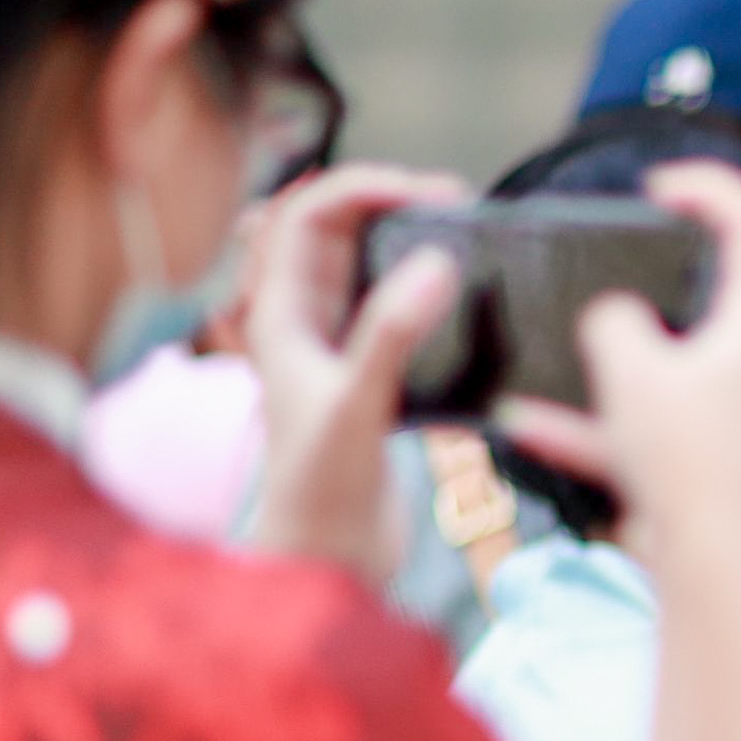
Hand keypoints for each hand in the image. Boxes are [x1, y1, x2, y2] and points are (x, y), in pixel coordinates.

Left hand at [239, 161, 468, 582]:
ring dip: (406, 239)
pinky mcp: (369, 372)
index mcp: (279, 312)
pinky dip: (424, 287)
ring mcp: (336, 345)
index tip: (433, 193)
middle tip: (456, 204)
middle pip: (335, 226)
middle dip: (390, 200)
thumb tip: (437, 263)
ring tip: (460, 233)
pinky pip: (392, 305)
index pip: (309, 211)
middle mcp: (302, 319)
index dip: (367, 186)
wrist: (327, 554)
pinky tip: (461, 296)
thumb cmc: (322, 486)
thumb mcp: (357, 403)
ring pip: (364, 262)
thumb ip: (391, 333)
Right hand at [493, 159, 740, 572]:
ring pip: (672, 365)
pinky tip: (525, 426)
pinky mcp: (709, 460)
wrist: (709, 572)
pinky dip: (596, 426)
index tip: (661, 184)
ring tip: (555, 355)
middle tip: (623, 250)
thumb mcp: (633, 369)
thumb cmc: (685, 461)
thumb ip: (615, 322)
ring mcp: (737, 414)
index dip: (712, 185)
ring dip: (612, 361)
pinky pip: (648, 428)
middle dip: (664, 269)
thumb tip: (616, 318)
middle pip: (718, 291)